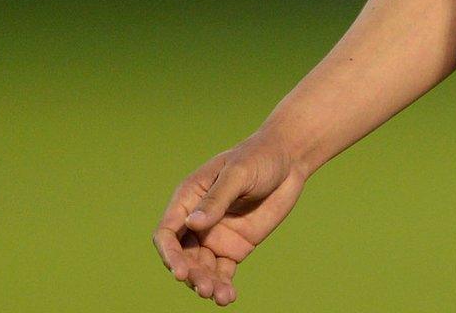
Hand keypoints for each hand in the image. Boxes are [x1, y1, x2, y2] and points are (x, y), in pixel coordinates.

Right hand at [152, 132, 307, 304]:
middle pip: (183, 256)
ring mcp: (215, 236)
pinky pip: (223, 272)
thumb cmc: (258, 158)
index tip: (180, 273)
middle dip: (191, 274)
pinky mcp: (234, 248)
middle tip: (205, 289)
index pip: (168, 232)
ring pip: (202, 268)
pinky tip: (229, 297)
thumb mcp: (237, 175)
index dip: (170, 254)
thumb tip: (192, 224)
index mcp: (189, 198)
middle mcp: (197, 221)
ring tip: (220, 296)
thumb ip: (216, 200)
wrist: (287, 162)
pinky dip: (223, 285)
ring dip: (206, 283)